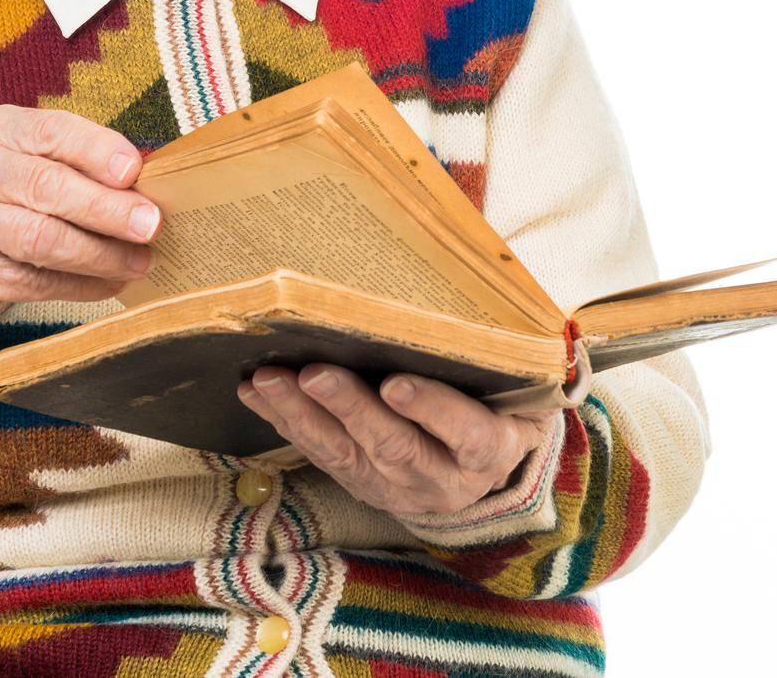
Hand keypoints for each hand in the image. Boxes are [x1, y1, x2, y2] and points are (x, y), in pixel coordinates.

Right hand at [0, 104, 156, 312]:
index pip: (49, 131)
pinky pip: (30, 282)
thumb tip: (140, 183)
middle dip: (105, 208)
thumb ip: (73, 158)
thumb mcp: (25, 149)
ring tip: (138, 262)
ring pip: (38, 240)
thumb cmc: (1, 179)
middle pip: (44, 187)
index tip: (134, 170)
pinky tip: (109, 282)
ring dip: (98, 255)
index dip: (95, 150)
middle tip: (149, 225)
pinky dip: (78, 285)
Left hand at [236, 363, 560, 519]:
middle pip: (394, 446)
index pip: (466, 433)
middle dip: (350, 408)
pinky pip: (318, 454)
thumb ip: (505, 357)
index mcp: (489, 449)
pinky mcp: (358, 482)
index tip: (397, 385)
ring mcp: (395, 486)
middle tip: (315, 374)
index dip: (432, 410)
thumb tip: (496, 289)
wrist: (483, 474)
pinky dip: (284, 422)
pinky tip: (257, 392)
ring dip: (302, 416)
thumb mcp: (520, 392)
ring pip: (346, 454)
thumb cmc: (500, 406)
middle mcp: (441, 477)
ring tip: (270, 380)